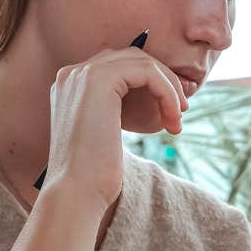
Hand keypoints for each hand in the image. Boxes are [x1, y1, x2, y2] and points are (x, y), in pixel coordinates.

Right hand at [44, 48, 188, 207]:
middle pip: (131, 58)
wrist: (76, 193)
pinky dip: (167, 92)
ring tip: (178, 118)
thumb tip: (155, 100)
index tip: (170, 112)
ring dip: (169, 88)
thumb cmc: (93, 176)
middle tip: (179, 113)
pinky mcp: (98, 80)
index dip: (151, 84)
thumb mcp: (106, 136)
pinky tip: (172, 117)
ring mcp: (82, 74)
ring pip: (142, 62)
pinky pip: (147, 72)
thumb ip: (117, 112)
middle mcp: (72, 75)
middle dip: (163, 82)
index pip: (119, 68)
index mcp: (71, 87)